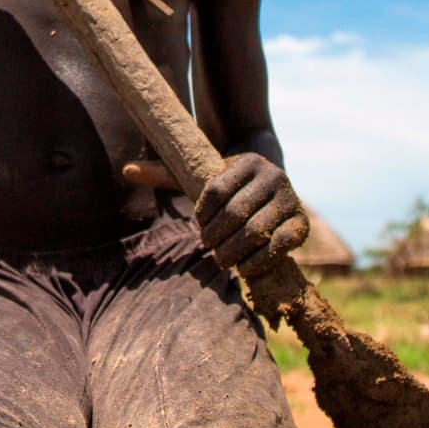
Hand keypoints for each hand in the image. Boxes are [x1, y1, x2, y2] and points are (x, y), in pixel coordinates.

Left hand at [124, 153, 307, 271]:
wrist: (267, 189)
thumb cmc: (224, 185)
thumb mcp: (196, 175)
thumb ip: (164, 173)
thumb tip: (127, 169)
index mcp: (248, 160)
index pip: (216, 189)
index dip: (202, 212)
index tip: (198, 223)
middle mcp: (274, 175)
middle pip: (236, 212)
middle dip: (216, 236)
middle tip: (207, 247)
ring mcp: (291, 199)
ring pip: (257, 230)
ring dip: (234, 251)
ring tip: (221, 260)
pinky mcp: (302, 223)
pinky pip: (282, 245)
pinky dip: (260, 260)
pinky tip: (244, 267)